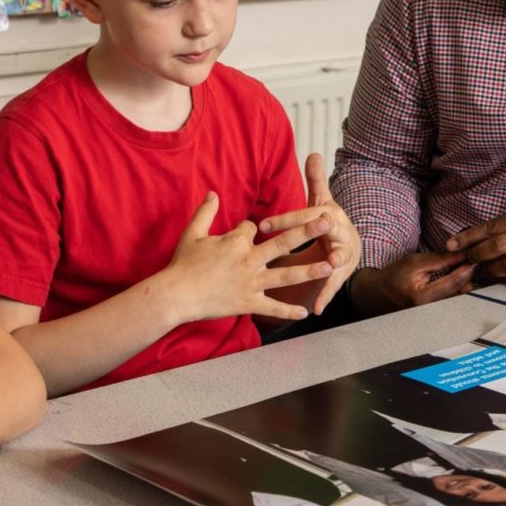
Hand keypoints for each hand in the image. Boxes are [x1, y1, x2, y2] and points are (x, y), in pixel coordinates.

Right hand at [160, 192, 333, 323]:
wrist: (175, 295)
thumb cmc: (182, 265)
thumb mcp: (192, 234)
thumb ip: (206, 212)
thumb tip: (213, 192)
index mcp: (235, 241)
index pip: (254, 227)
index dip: (255, 227)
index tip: (253, 230)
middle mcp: (248, 260)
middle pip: (282, 242)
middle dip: (306, 231)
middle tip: (327, 221)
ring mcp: (251, 283)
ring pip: (286, 275)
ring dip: (309, 271)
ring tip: (330, 266)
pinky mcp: (248, 303)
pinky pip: (272, 307)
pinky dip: (288, 311)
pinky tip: (305, 312)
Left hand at [258, 153, 361, 313]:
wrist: (351, 248)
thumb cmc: (330, 224)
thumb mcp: (323, 202)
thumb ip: (316, 180)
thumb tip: (313, 153)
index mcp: (331, 215)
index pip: (307, 214)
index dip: (288, 219)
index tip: (263, 224)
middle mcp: (340, 233)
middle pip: (323, 231)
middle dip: (309, 232)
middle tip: (298, 234)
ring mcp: (343, 255)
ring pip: (336, 258)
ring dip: (330, 264)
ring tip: (327, 266)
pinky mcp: (341, 274)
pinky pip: (333, 285)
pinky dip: (325, 296)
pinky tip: (316, 309)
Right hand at [353, 251, 475, 313]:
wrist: (378, 295)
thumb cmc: (393, 276)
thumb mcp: (415, 262)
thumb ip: (440, 260)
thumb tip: (462, 254)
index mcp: (423, 297)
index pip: (453, 282)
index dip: (467, 268)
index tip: (476, 256)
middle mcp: (430, 311)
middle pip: (459, 292)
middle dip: (470, 276)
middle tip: (479, 261)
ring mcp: (433, 316)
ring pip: (458, 298)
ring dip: (467, 282)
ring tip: (471, 268)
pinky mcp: (435, 315)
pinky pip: (453, 301)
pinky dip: (460, 288)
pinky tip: (463, 278)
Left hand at [446, 203, 505, 286]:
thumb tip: (475, 236)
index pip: (491, 228)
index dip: (468, 238)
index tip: (452, 245)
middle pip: (496, 248)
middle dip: (475, 256)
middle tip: (466, 260)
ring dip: (488, 272)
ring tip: (479, 272)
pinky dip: (505, 280)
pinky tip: (498, 278)